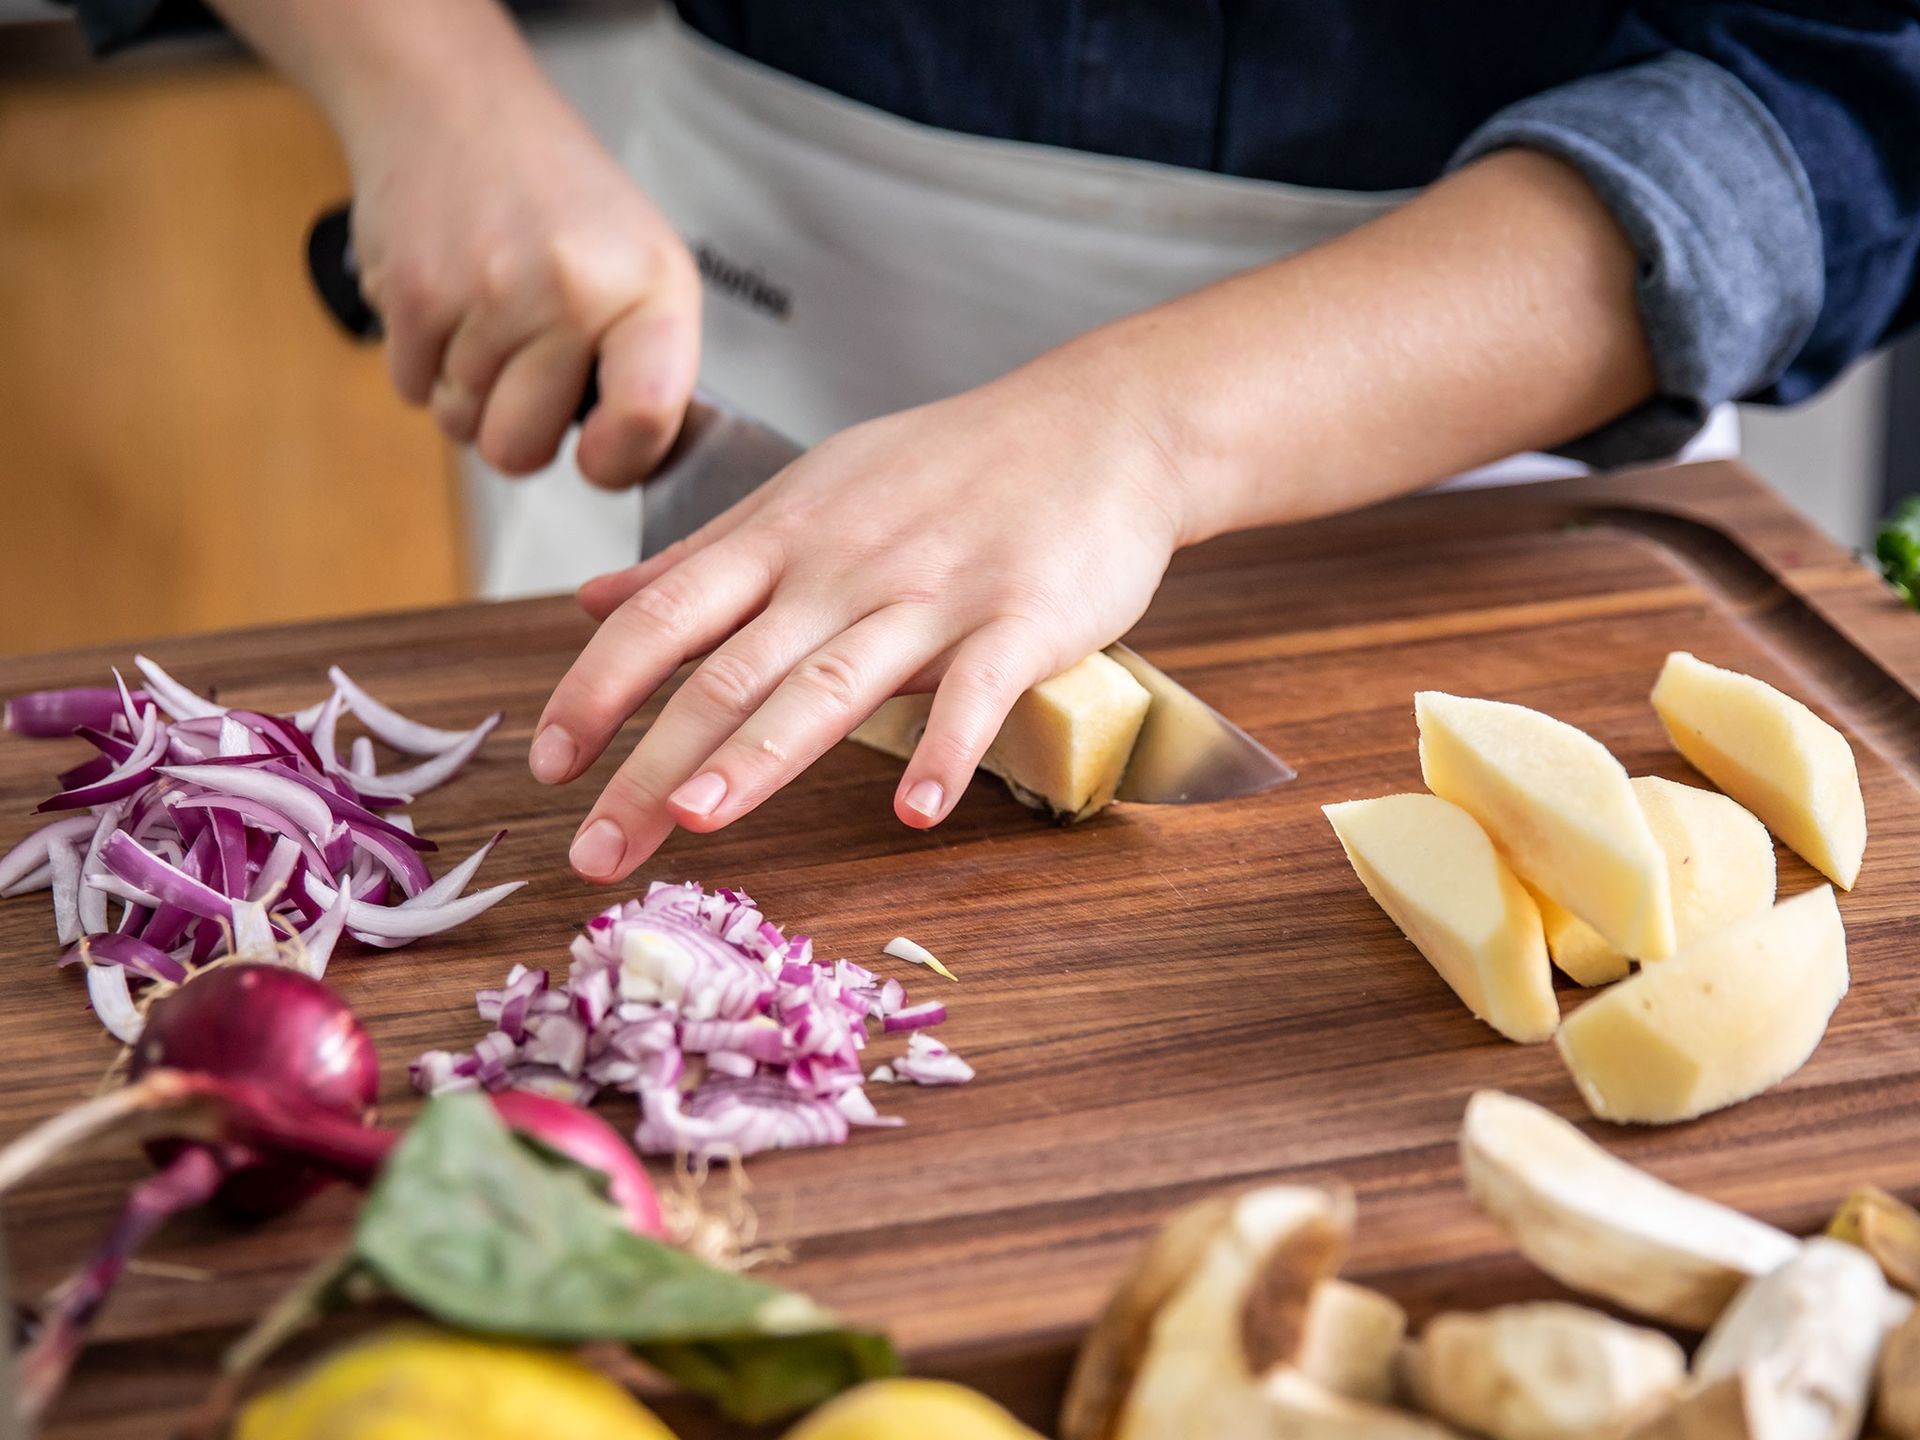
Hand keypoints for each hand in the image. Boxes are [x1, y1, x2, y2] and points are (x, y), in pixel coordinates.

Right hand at [344, 70, 700, 486]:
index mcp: (649, 290)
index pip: (646, 418)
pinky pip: (414, 390)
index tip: (600, 454)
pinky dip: (426, 362)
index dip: (617, 462)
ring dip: (469, 390)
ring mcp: (488, 295)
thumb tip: (626, 460)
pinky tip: (450, 302)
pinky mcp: (414, 295)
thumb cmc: (558, 199)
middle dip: (518, 429)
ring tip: (490, 316)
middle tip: (528, 366)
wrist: (453, 104)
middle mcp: (571, 293)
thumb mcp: (643, 268)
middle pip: (523, 449)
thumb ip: (647, 368)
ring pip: (462, 424)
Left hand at [529, 351, 1193, 881]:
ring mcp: (930, 595)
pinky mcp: (1019, 618)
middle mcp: (840, 568)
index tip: (547, 761)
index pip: (665, 616)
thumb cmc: (945, 468)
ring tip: (698, 819)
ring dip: (761, 754)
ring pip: (831, 681)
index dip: (599, 688)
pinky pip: (977, 691)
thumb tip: (593, 600)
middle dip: (651, 763)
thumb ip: (702, 556)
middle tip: (594, 849)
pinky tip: (916, 813)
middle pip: (728, 672)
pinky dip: (947, 750)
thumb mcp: (807, 491)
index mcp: (782, 538)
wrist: (1094, 426)